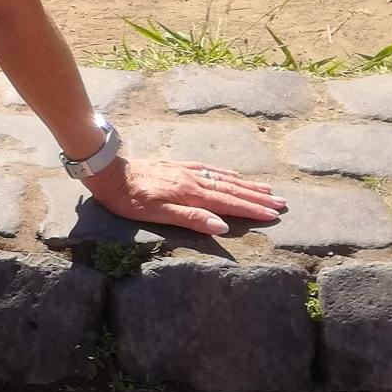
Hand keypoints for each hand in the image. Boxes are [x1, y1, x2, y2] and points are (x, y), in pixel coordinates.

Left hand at [83, 155, 286, 236]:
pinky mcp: (176, 166)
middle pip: (231, 190)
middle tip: (282, 202)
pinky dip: (224, 173)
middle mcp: (192, 180)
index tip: (274, 215)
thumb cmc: (130, 200)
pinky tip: (232, 174)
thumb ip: (191, 219)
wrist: (109, 171)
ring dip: (246, 185)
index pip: (228, 204)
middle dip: (257, 198)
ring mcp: (185, 171)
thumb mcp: (157, 214)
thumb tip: (223, 226)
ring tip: (267, 189)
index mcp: (190, 195)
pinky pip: (207, 168)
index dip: (252, 210)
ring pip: (222, 178)